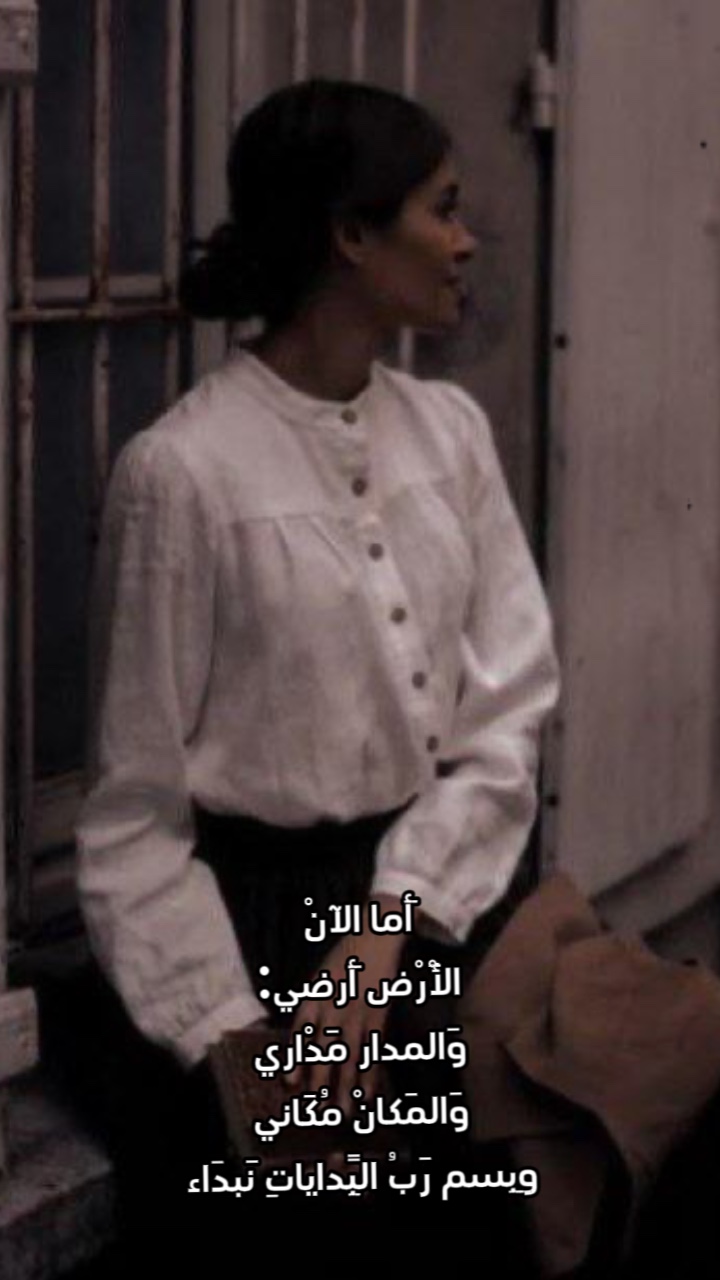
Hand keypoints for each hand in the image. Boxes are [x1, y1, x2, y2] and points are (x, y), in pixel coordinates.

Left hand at [289, 894, 405, 1112]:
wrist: (375, 934)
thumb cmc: (344, 956)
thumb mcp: (319, 976)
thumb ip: (311, 1005)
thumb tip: (302, 1035)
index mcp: (315, 994)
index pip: (302, 1031)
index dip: (296, 1058)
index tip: (290, 1083)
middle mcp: (334, 1005)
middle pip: (325, 1048)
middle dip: (320, 1081)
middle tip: (316, 1110)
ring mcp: (357, 1011)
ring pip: (350, 1055)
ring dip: (346, 1086)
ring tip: (342, 1112)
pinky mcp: (378, 1013)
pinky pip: (373, 1048)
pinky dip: (370, 1072)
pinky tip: (368, 1092)